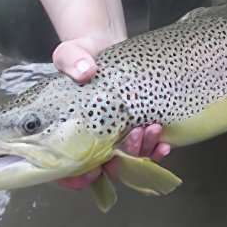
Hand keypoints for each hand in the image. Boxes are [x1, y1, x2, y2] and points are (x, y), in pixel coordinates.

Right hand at [49, 33, 171, 191]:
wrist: (104, 48)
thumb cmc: (81, 56)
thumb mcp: (69, 55)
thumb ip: (72, 61)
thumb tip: (85, 71)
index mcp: (65, 133)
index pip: (63, 168)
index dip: (74, 178)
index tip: (91, 172)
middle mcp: (90, 140)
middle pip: (101, 168)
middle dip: (119, 162)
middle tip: (132, 136)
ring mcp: (113, 136)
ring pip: (126, 160)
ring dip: (141, 151)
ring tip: (152, 129)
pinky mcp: (133, 128)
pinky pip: (145, 149)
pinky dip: (155, 151)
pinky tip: (164, 143)